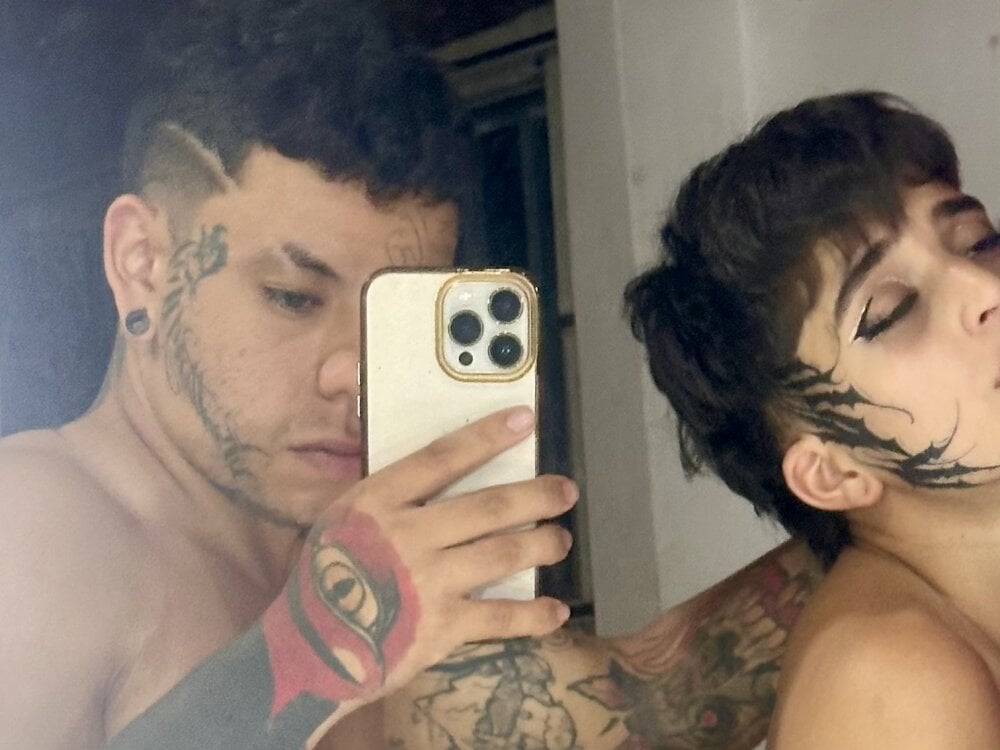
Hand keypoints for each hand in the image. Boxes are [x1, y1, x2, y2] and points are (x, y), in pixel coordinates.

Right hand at [261, 406, 576, 715]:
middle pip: (487, 505)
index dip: (487, 436)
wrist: (307, 651)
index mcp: (378, 502)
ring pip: (502, 553)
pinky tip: (557, 611)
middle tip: (565, 490)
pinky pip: (500, 617)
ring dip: (541, 544)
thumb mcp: (342, 521)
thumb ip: (388, 498)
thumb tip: (441, 469)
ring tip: (560, 538)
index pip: (442, 457)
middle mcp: (406, 536)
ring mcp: (426, 582)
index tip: (523, 420)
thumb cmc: (326, 580)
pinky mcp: (441, 628)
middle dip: (535, 495)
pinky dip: (534, 615)